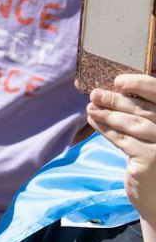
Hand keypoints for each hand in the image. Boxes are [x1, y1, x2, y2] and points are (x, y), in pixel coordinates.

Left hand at [90, 73, 155, 223]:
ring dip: (108, 114)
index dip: (140, 84)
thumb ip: (140, 115)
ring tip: (91, 108)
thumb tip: (107, 91)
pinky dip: (106, 129)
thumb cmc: (153, 158)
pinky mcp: (152, 160)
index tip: (118, 81)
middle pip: (143, 109)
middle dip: (116, 100)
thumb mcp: (150, 134)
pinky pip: (123, 139)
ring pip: (132, 123)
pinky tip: (94, 122)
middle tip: (95, 94)